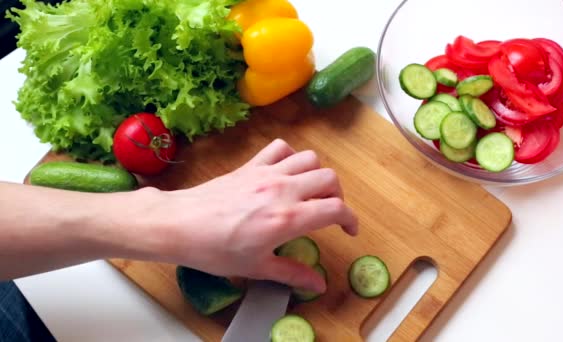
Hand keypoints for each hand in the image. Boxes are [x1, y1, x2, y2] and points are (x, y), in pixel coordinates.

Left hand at [147, 139, 357, 291]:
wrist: (179, 224)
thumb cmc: (214, 249)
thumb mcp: (256, 267)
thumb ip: (292, 273)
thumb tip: (317, 284)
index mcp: (288, 218)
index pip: (336, 209)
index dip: (351, 219)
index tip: (349, 229)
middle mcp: (283, 189)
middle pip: (329, 178)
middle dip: (337, 195)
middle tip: (328, 212)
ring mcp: (266, 173)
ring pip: (309, 159)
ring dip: (317, 174)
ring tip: (310, 191)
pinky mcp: (251, 166)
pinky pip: (280, 148)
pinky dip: (290, 156)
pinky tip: (285, 172)